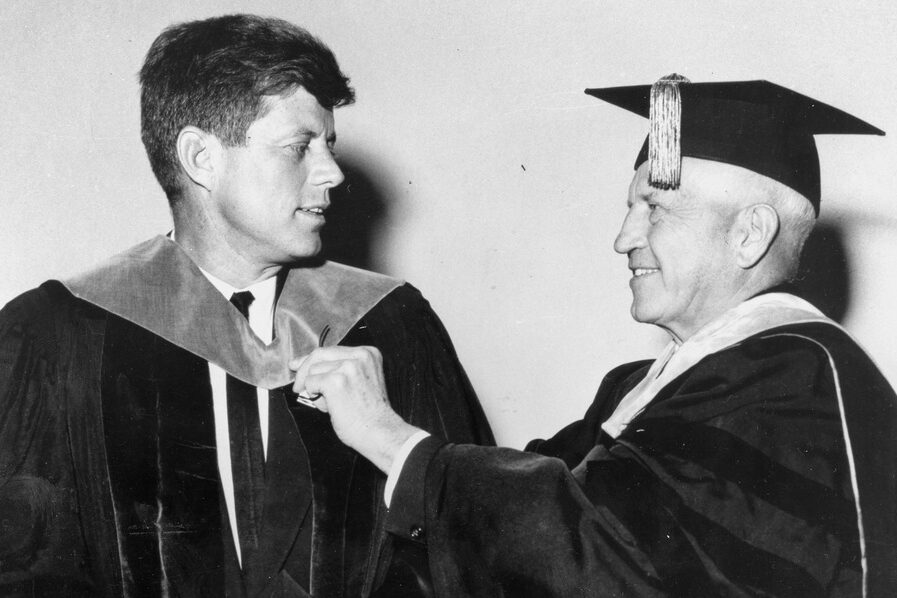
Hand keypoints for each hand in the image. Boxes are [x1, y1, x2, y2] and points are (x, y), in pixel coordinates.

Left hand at [290, 346, 420, 472]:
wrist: (380, 432)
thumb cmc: (369, 413)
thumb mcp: (360, 381)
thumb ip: (339, 370)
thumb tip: (306, 367)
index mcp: (368, 353)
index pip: (332, 350)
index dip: (311, 359)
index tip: (297, 365)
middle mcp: (359, 355)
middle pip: (319, 354)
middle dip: (303, 370)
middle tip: (297, 386)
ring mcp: (348, 367)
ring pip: (313, 371)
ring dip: (315, 389)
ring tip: (331, 404)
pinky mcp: (336, 381)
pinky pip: (310, 383)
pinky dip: (314, 396)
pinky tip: (329, 406)